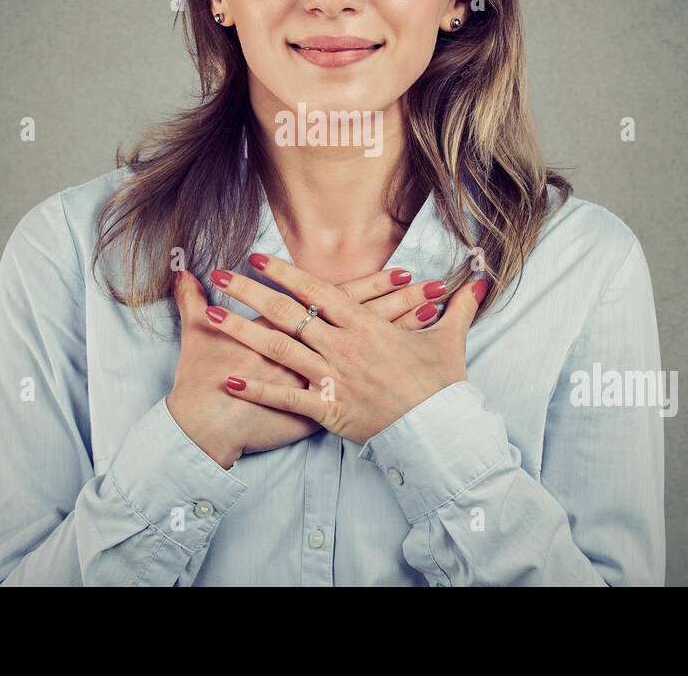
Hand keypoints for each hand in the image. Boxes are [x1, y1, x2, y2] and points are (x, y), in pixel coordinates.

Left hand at [166, 265, 449, 468]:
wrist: (443, 431)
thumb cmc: (443, 386)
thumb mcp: (449, 340)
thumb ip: (458, 309)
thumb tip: (478, 284)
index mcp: (366, 325)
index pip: (317, 290)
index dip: (285, 272)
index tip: (257, 257)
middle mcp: (343, 346)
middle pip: (287, 313)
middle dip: (250, 292)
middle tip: (220, 275)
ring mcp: (333, 377)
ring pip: (278, 348)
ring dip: (241, 331)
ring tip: (209, 316)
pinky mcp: (329, 409)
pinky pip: (286, 397)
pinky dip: (256, 387)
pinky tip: (228, 377)